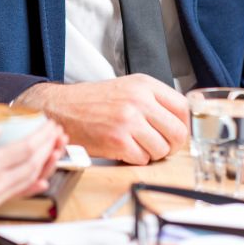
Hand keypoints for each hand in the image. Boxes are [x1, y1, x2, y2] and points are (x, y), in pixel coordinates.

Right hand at [0, 120, 64, 233]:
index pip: (25, 149)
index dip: (42, 136)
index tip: (50, 123)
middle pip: (32, 164)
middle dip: (49, 147)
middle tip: (57, 132)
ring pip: (29, 180)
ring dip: (47, 163)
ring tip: (55, 148)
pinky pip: (18, 194)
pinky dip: (34, 185)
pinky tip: (42, 178)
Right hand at [14, 75, 188, 164]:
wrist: (60, 108)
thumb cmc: (91, 101)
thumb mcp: (126, 88)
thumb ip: (152, 100)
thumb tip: (178, 121)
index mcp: (143, 84)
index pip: (182, 108)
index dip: (183, 125)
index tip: (176, 133)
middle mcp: (139, 100)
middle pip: (177, 132)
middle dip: (172, 145)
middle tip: (160, 146)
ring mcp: (129, 120)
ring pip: (162, 149)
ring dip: (152, 154)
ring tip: (136, 146)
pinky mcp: (118, 140)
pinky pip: (143, 159)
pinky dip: (135, 160)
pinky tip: (123, 150)